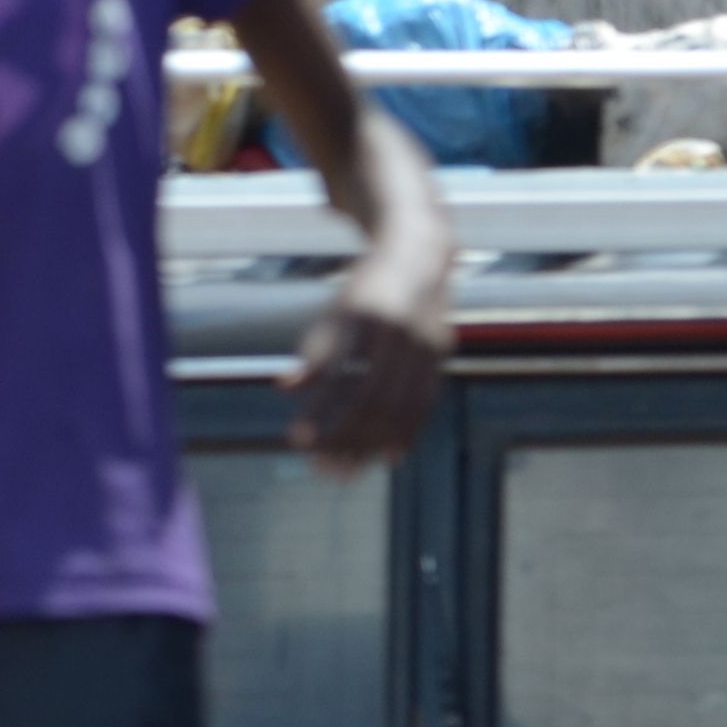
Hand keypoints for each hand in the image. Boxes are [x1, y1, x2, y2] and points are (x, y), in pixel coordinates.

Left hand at [285, 238, 451, 468]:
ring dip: (373, 444)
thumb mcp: (335, 313)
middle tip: (322, 470)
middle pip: (371, 398)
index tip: (297, 441)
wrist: (419, 254)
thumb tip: (285, 388)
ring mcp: (425, 343)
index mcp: (364, 317)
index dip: (318, 411)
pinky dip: (408, 432)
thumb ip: (315, 350)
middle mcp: (397, 331)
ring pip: (399, 406)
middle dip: (345, 438)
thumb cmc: (366, 290)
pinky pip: (425, 402)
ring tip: (348, 471)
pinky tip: (388, 457)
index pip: (337, 375)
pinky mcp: (442, 354)